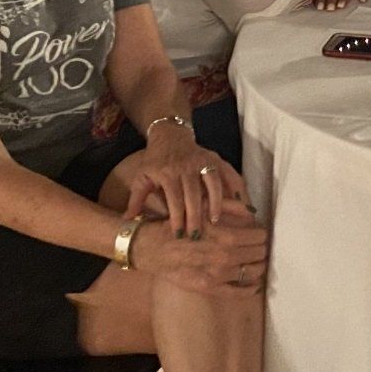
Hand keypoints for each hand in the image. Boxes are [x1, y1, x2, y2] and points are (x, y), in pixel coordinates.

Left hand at [117, 136, 247, 239]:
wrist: (170, 136)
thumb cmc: (155, 161)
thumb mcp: (142, 178)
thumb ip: (136, 199)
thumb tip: (127, 222)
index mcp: (167, 172)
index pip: (174, 199)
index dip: (177, 218)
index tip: (179, 235)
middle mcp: (187, 166)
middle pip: (194, 195)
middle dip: (196, 216)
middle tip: (198, 236)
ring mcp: (204, 161)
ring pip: (213, 183)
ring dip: (217, 203)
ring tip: (217, 221)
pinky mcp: (216, 158)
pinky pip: (229, 173)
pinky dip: (237, 188)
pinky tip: (243, 204)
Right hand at [129, 203, 267, 294]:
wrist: (152, 247)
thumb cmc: (179, 224)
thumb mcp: (202, 206)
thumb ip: (230, 206)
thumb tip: (253, 212)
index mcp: (226, 236)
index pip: (259, 236)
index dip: (261, 234)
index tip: (257, 233)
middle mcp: (225, 257)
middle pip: (258, 254)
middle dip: (260, 249)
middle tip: (257, 247)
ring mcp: (217, 275)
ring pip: (252, 272)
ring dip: (258, 266)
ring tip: (256, 262)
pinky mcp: (208, 288)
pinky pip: (238, 293)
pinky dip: (251, 289)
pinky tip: (255, 285)